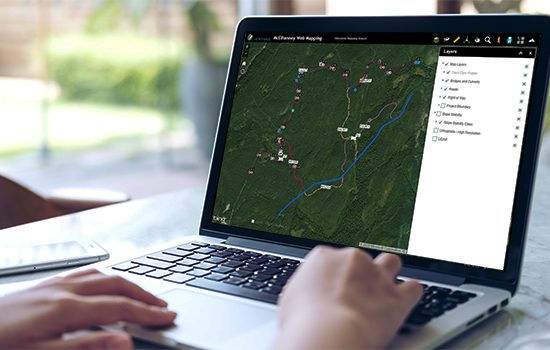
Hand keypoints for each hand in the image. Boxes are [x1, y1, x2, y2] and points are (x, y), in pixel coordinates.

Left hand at [0, 269, 175, 348]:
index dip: (148, 312)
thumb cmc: (0, 347)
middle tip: (164, 307)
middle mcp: (63, 289)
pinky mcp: (42, 286)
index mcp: (66, 308)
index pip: (120, 307)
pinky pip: (84, 273)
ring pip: (102, 275)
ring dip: (128, 283)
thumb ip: (86, 347)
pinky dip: (105, 277)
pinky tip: (104, 284)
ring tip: (142, 295)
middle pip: (116, 283)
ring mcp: (52, 284)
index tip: (169, 318)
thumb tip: (124, 341)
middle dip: (144, 294)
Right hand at [276, 246, 421, 348]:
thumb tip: (306, 297)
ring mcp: (376, 276)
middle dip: (361, 273)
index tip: (333, 289)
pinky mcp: (397, 297)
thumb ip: (305, 290)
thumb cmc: (303, 322)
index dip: (334, 275)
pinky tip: (403, 302)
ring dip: (388, 274)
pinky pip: (414, 288)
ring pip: (391, 262)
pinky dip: (410, 294)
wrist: (326, 334)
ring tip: (383, 290)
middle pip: (361, 259)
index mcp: (323, 257)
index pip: (332, 258)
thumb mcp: (290, 299)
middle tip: (355, 293)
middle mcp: (352, 260)